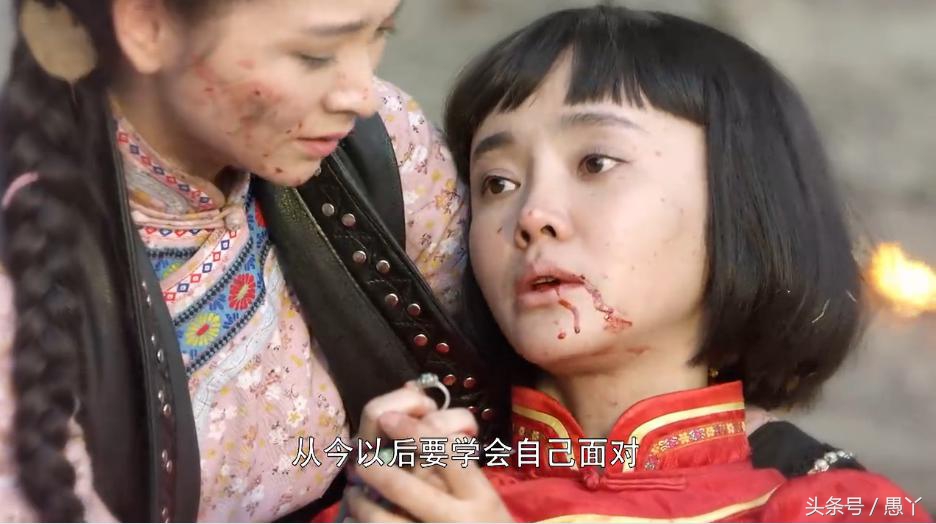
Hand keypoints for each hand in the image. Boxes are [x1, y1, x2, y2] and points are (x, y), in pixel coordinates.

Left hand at [345, 411, 513, 522]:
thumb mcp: (485, 501)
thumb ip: (459, 471)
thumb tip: (419, 426)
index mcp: (481, 499)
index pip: (448, 454)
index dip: (415, 432)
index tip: (390, 418)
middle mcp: (459, 522)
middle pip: (405, 487)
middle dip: (374, 469)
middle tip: (361, 460)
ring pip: (384, 520)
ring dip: (361, 504)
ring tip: (354, 494)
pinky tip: (352, 521)